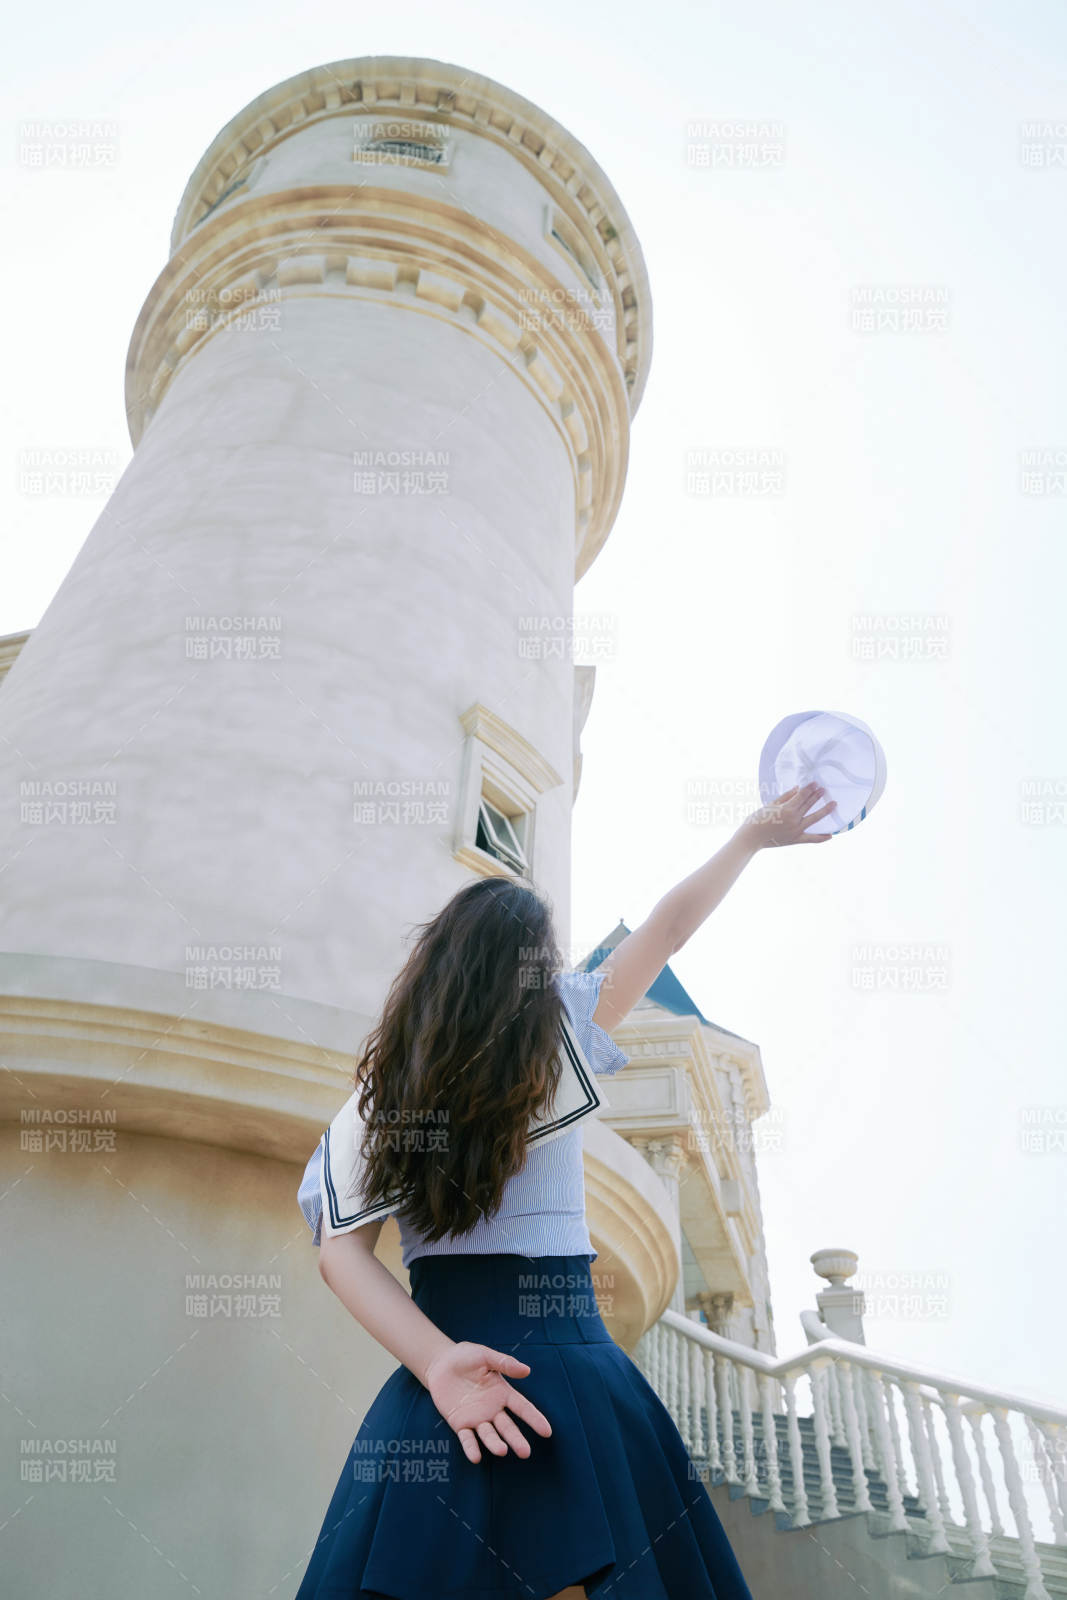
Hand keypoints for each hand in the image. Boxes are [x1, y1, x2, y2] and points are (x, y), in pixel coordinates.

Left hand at [423, 1340, 552, 1463]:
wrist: (441, 1362)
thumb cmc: (467, 1356)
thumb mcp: (486, 1356)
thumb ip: (505, 1363)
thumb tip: (527, 1370)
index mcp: (502, 1393)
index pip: (522, 1408)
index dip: (534, 1419)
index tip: (547, 1432)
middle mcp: (492, 1409)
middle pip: (507, 1427)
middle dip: (516, 1439)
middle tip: (525, 1452)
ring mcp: (477, 1419)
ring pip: (489, 1435)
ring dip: (495, 1444)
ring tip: (502, 1451)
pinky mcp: (460, 1424)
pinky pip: (467, 1438)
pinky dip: (471, 1448)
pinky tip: (475, 1457)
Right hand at [741, 782, 836, 846]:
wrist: (752, 838)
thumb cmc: (758, 819)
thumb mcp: (771, 804)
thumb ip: (786, 796)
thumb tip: (797, 789)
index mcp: (787, 809)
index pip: (802, 795)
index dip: (810, 788)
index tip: (815, 783)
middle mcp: (794, 820)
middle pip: (809, 804)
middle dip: (817, 796)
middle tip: (824, 789)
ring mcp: (796, 830)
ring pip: (815, 819)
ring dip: (825, 810)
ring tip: (833, 804)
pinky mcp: (796, 840)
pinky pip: (811, 839)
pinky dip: (821, 838)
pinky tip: (830, 835)